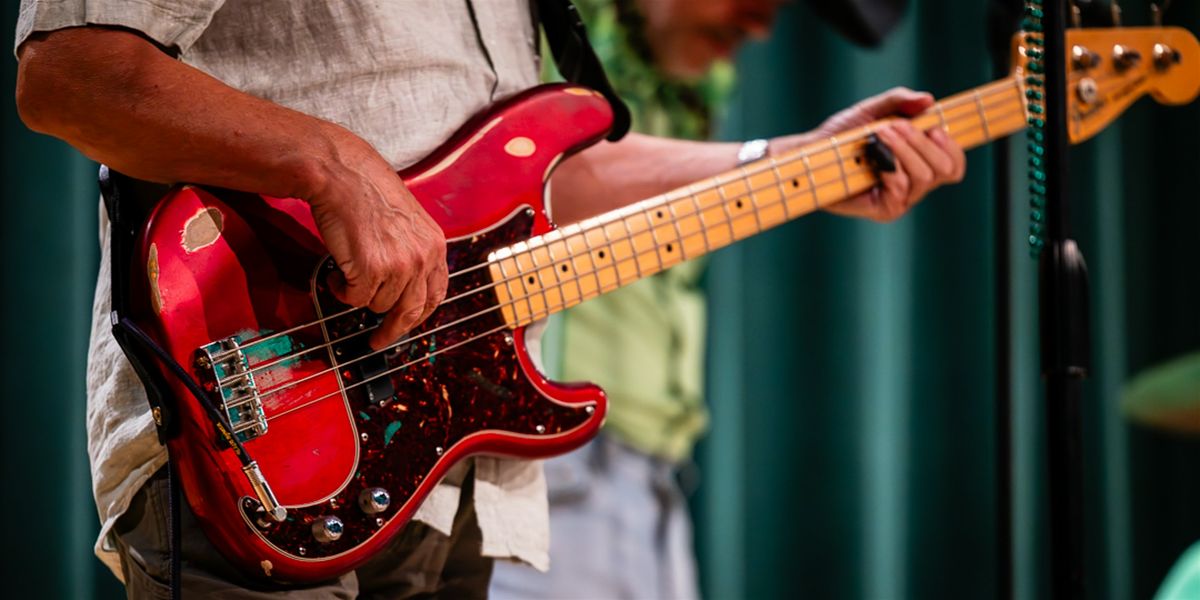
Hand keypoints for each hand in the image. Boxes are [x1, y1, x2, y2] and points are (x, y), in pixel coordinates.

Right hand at [305, 129, 447, 349]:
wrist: (341, 174)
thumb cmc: (366, 190)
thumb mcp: (406, 220)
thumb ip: (412, 250)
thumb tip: (405, 283)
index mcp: (435, 245)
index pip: (436, 293)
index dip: (419, 314)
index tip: (407, 323)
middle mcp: (422, 257)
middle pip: (412, 311)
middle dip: (393, 331)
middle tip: (378, 340)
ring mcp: (399, 266)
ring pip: (378, 305)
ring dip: (359, 294)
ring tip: (346, 270)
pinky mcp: (371, 271)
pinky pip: (354, 299)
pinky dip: (340, 289)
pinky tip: (335, 271)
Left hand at [774, 87, 966, 221]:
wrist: (812, 153)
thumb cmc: (841, 136)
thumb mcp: (871, 110)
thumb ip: (899, 101)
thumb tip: (928, 99)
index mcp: (920, 160)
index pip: (955, 163)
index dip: (953, 146)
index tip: (934, 127)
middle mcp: (915, 182)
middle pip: (946, 169)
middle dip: (923, 142)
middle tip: (895, 126)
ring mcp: (902, 198)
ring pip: (926, 177)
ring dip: (904, 149)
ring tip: (880, 134)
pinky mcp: (885, 210)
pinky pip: (902, 189)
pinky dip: (892, 167)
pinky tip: (875, 157)